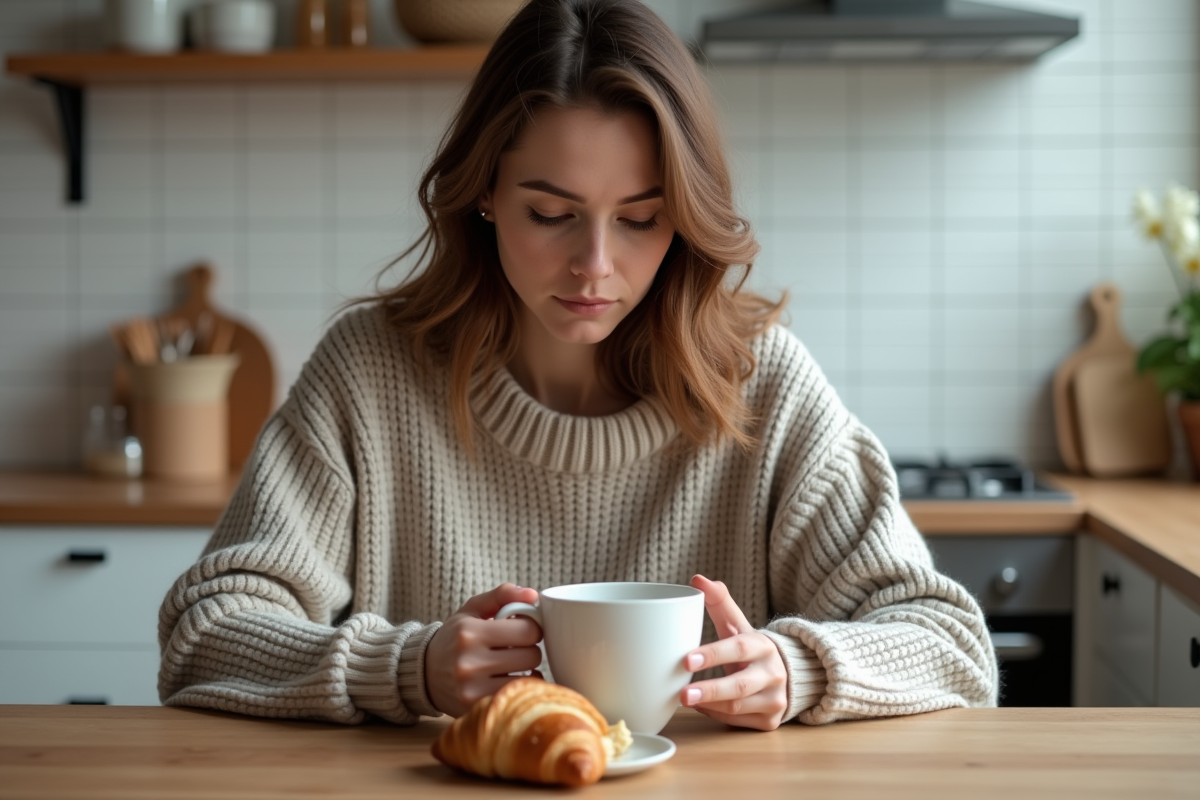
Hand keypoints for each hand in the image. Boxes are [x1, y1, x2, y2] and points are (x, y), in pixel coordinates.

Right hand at [425, 583, 542, 716]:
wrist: (423, 673)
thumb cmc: (455, 638)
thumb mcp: (472, 609)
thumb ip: (502, 595)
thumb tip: (533, 594)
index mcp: (469, 632)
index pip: (527, 630)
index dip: (532, 628)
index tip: (523, 630)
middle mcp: (469, 661)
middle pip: (531, 656)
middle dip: (530, 650)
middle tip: (517, 649)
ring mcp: (471, 689)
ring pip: (528, 679)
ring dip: (527, 672)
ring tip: (513, 666)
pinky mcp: (474, 708)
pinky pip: (516, 698)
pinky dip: (520, 690)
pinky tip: (509, 682)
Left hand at [679, 574, 787, 730]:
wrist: (787, 673)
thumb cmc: (749, 647)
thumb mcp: (737, 624)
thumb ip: (718, 600)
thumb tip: (697, 579)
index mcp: (762, 645)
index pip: (737, 649)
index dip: (712, 654)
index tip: (686, 660)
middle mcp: (773, 673)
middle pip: (738, 685)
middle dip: (709, 690)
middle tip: (682, 694)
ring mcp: (774, 700)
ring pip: (736, 708)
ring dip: (708, 705)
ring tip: (684, 699)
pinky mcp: (770, 721)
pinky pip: (736, 722)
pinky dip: (715, 715)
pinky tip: (701, 707)